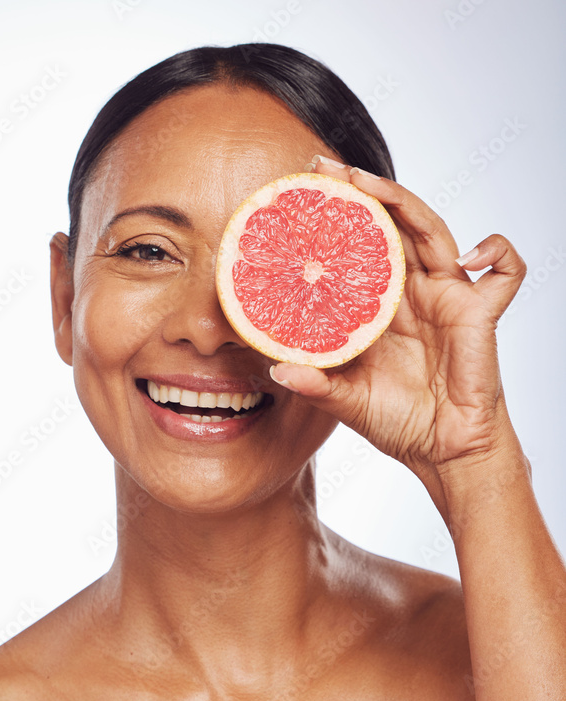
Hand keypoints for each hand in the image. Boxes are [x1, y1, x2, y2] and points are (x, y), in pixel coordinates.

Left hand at [270, 159, 526, 481]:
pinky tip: (474, 254)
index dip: (335, 220)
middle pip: (391, 225)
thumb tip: (276, 371)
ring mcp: (447, 296)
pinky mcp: (480, 312)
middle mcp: (412, 291)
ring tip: (369, 184)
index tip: (301, 194)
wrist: (442, 451)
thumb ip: (318, 385)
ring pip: (431, 230)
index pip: (357, 247)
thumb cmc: (398, 423)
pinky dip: (498, 253)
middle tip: (326, 168)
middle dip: (362, 192)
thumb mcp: (348, 402)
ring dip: (403, 201)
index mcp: (379, 306)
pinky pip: (505, 272)